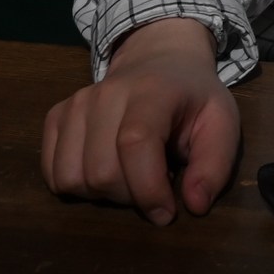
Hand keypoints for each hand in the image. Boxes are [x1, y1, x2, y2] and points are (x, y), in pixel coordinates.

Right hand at [41, 17, 239, 224]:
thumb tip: (194, 206)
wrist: (160, 61)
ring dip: (102, 195)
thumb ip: (215, 165)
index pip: (134, 143)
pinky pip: (52, 173)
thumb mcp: (222, 124)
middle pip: (101, 172)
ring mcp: (76, 104)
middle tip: (153, 184)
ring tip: (128, 177)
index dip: (148, 189)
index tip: (166, 213)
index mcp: (152, 92)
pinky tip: (103, 170)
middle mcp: (106, 94)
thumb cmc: (193, 99)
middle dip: (130, 197)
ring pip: (71, 178)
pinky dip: (75, 186)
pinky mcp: (57, 116)